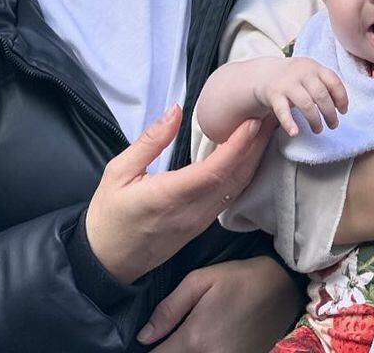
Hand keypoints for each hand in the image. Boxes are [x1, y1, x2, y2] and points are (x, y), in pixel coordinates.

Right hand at [85, 104, 274, 283]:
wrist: (104, 262)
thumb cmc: (108, 215)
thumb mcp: (118, 171)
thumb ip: (150, 141)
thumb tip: (175, 110)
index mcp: (168, 197)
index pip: (214, 171)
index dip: (237, 146)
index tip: (252, 122)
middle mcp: (190, 213)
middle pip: (234, 179)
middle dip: (255, 147)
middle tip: (269, 117)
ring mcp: (198, 223)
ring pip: (235, 190)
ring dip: (253, 160)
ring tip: (264, 133)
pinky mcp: (200, 227)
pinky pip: (228, 199)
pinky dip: (242, 175)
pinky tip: (248, 157)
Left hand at [137, 256, 302, 349]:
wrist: (283, 288)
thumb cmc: (239, 278)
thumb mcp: (201, 280)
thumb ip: (169, 308)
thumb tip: (143, 336)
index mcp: (194, 339)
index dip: (148, 350)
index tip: (147, 340)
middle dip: (166, 351)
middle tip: (167, 336)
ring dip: (182, 352)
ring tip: (184, 337)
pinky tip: (205, 341)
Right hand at [254, 56, 348, 135]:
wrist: (264, 74)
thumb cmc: (295, 78)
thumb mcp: (310, 75)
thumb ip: (325, 85)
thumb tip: (342, 106)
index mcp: (314, 67)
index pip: (333, 81)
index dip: (341, 97)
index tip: (343, 111)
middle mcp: (302, 73)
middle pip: (320, 94)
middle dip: (329, 112)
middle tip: (333, 125)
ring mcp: (287, 83)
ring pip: (305, 103)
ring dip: (315, 120)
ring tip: (318, 129)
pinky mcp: (274, 95)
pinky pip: (282, 111)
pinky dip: (289, 123)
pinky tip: (295, 133)